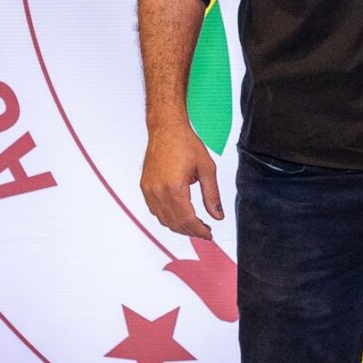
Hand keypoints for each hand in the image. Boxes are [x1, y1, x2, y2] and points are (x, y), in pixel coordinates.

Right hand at [141, 119, 221, 239]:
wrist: (166, 129)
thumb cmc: (186, 144)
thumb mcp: (207, 169)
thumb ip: (212, 196)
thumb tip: (217, 216)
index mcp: (174, 187)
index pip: (187, 220)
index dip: (199, 231)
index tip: (209, 234)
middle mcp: (158, 191)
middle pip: (174, 223)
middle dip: (190, 231)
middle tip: (204, 231)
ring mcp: (148, 190)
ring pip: (163, 219)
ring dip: (178, 226)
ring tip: (194, 224)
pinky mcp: (144, 187)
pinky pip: (155, 210)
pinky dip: (167, 217)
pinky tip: (179, 213)